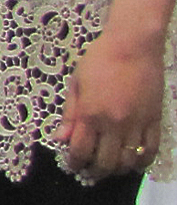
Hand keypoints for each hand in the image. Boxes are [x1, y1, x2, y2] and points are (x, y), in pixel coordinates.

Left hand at [61, 29, 166, 179]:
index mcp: (91, 113)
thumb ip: (70, 114)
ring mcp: (137, 123)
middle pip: (106, 162)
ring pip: (129, 161)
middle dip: (95, 172)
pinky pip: (151, 150)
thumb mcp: (76, 83)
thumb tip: (61, 138)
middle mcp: (114, 123)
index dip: (75, 162)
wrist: (133, 45)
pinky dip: (141, 162)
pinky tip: (133, 162)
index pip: (81, 150)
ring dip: (118, 170)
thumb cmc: (99, 59)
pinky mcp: (155, 120)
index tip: (72, 165)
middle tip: (90, 172)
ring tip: (110, 167)